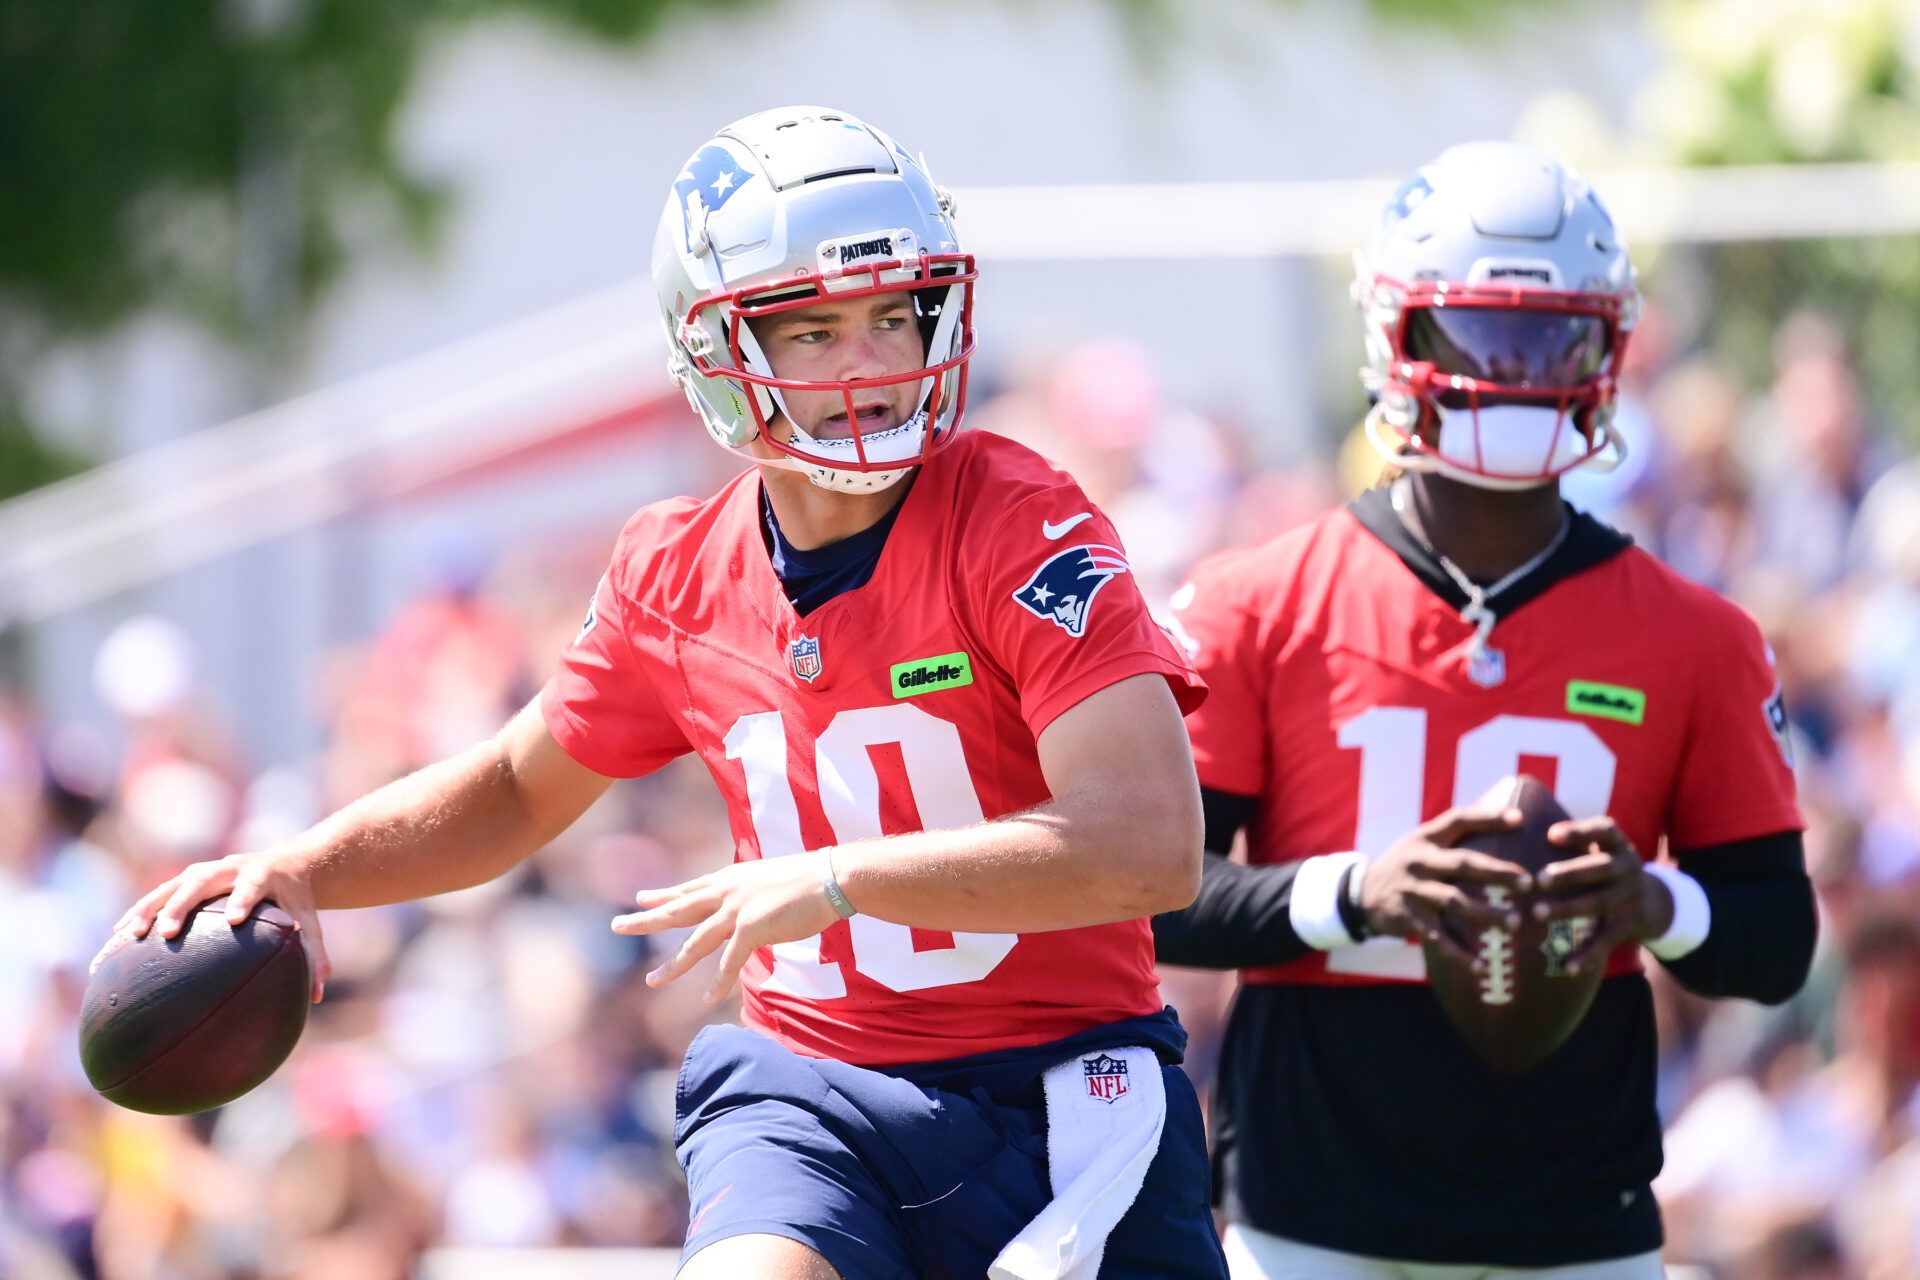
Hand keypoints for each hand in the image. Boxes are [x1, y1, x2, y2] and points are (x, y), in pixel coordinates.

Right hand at [92, 851, 331, 1002]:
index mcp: (264, 876)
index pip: (253, 886)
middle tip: (168, 932)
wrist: (286, 865)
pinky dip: (140, 911)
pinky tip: (118, 937)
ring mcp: (206, 871)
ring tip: (129, 935)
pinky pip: (160, 894)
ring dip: (151, 907)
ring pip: (173, 885)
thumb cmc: (297, 904)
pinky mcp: (189, 878)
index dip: (244, 900)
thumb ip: (315, 957)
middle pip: (203, 881)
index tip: (234, 920)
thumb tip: (318, 997)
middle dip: (184, 905)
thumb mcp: (310, 925)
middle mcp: (231, 868)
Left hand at [612, 853, 840, 1004]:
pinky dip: (718, 983)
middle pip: (677, 910)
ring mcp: (737, 910)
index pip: (690, 888)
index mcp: (731, 878)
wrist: (832, 877)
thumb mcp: (771, 879)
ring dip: (673, 965)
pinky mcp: (751, 929)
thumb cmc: (811, 878)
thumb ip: (754, 892)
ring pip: (694, 942)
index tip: (642, 897)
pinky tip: (706, 999)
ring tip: (653, 982)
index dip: (664, 894)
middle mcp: (727, 892)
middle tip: (616, 925)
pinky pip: (728, 963)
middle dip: (645, 920)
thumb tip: (752, 906)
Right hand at [1359, 805, 1532, 969]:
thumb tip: (1505, 818)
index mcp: (1426, 838)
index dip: (1487, 818)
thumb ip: (1453, 835)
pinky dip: (1459, 952)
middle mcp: (1419, 861)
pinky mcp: (1408, 917)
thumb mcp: (1420, 842)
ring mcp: (1413, 890)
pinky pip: (1437, 937)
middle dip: (1496, 873)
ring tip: (1514, 924)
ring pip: (1454, 901)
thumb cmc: (1406, 865)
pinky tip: (1480, 964)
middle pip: (1462, 864)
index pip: (1458, 820)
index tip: (1519, 819)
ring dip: (1486, 914)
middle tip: (1527, 882)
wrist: (1361, 893)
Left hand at [1535, 816, 1673, 974]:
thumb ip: (1573, 840)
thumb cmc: (1607, 869)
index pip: (1604, 830)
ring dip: (1568, 909)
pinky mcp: (1630, 925)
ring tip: (1538, 913)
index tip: (1551, 835)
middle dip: (1570, 873)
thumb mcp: (1601, 849)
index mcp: (1617, 845)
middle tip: (1540, 879)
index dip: (1580, 832)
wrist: (1657, 902)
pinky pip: (1607, 940)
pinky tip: (1567, 966)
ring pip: (1599, 903)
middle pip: (1600, 868)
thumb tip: (1517, 826)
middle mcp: (1627, 868)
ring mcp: (1631, 897)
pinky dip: (1587, 954)